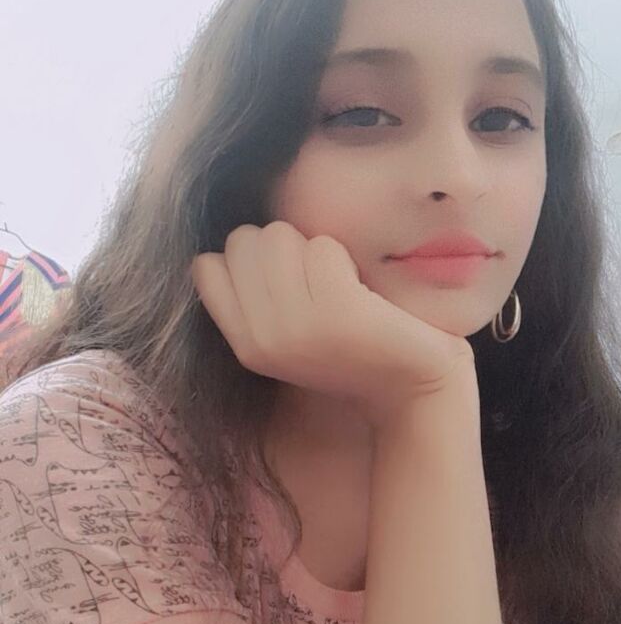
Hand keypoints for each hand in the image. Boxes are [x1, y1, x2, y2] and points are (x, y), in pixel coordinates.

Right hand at [191, 221, 477, 429]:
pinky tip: (357, 288)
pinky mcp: (336, 312)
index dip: (245, 258)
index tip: (281, 279)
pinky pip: (322, 247)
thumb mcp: (286, 336)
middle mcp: (261, 339)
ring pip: (278, 235)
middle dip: (278, 244)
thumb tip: (228, 247)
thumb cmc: (351, 350)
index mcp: (244, 345)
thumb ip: (253, 300)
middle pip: (241, 241)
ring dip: (310, 247)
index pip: (206, 266)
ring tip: (336, 284)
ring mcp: (296, 326)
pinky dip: (341, 256)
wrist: (411, 387)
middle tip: (314, 280)